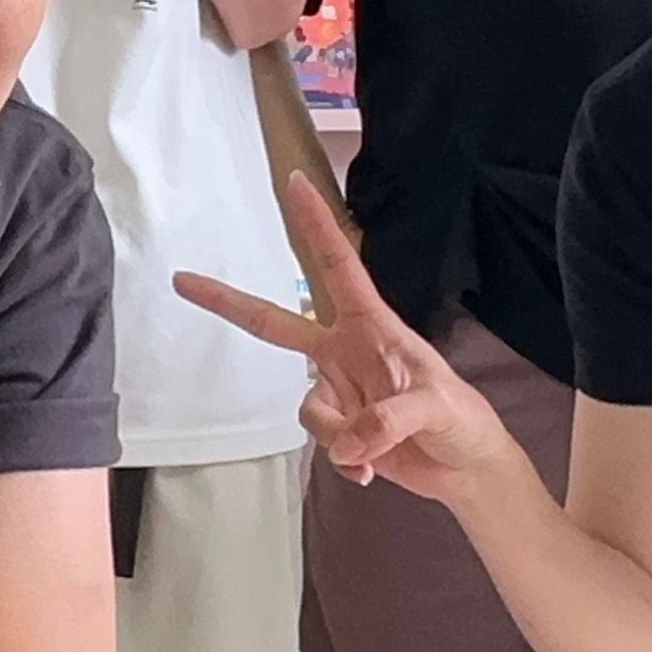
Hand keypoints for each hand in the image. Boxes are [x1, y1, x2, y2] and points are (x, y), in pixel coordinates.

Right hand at [175, 176, 534, 506]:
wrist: (466, 468)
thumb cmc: (462, 421)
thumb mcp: (436, 407)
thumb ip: (389, 419)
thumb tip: (346, 443)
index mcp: (373, 326)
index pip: (338, 265)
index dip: (316, 225)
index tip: (296, 183)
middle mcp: (346, 351)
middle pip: (276, 323)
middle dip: (229, 303)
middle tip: (184, 280)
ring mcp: (339, 389)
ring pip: (307, 406)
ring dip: (338, 433)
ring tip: (378, 448)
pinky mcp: (339, 426)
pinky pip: (319, 440)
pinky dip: (344, 459)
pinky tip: (370, 469)